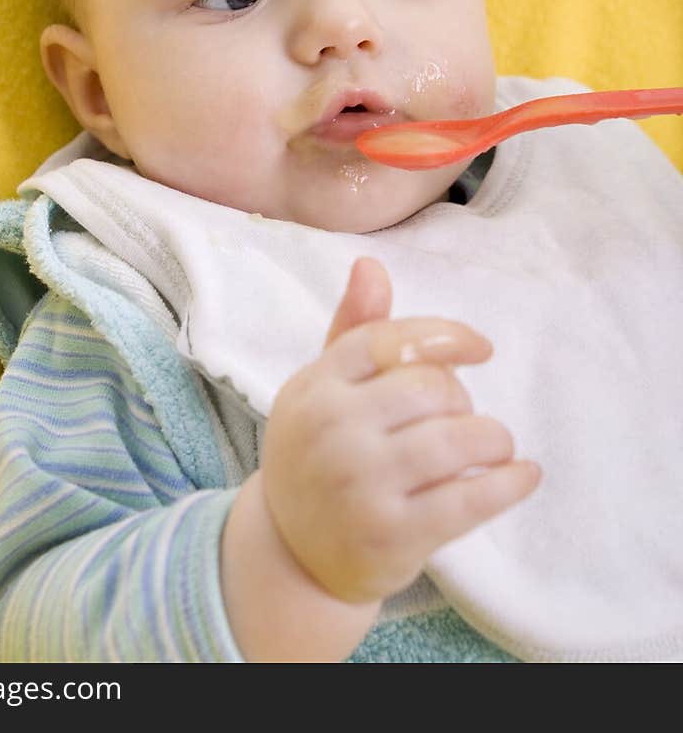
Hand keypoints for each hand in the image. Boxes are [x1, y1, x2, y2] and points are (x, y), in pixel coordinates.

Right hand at [260, 256, 541, 605]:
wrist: (292, 552)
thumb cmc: (319, 452)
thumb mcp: (322, 388)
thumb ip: (353, 328)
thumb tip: (371, 264)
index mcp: (314, 385)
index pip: (390, 340)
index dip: (445, 337)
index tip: (481, 349)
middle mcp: (332, 430)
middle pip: (429, 388)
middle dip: (462, 398)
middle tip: (463, 417)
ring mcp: (360, 485)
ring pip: (456, 440)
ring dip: (492, 439)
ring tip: (495, 446)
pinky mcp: (392, 534)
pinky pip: (469, 499)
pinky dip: (509, 483)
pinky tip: (524, 474)